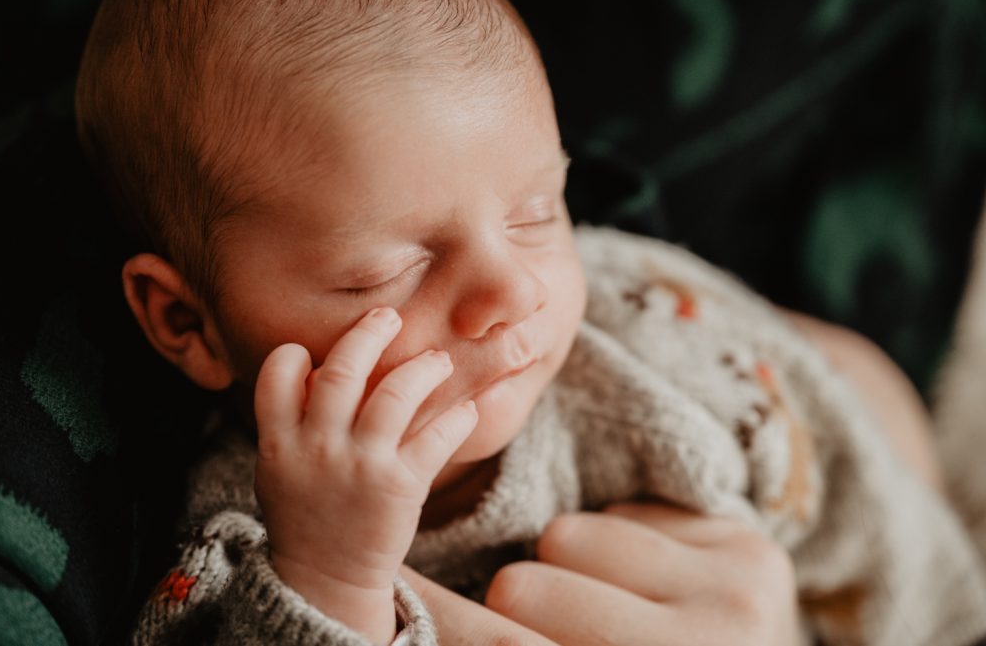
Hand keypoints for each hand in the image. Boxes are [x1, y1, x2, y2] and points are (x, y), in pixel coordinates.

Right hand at [253, 307, 478, 643]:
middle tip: (388, 317)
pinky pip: (436, 438)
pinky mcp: (401, 486)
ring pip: (394, 394)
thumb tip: (317, 367)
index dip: (295, 353)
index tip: (316, 349)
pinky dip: (457, 418)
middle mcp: (317, 449)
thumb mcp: (277, 470)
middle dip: (368, 334)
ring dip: (423, 368)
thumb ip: (290, 422)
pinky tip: (467, 409)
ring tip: (438, 361)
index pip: (277, 374)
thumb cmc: (306, 515)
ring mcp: (360, 467)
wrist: (326, 581)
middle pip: (341, 371)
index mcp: (279, 443)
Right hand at [407, 502, 802, 645]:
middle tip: (550, 622)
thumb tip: (406, 628)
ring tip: (617, 607)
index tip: (393, 590)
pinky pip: (626, 514)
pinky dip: (628, 547)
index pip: (500, 644)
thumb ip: (504, 641)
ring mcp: (734, 602)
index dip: (434, 617)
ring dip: (576, 569)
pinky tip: (660, 587)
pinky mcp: (754, 554)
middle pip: (520, 586)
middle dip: (520, 602)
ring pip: (569, 535)